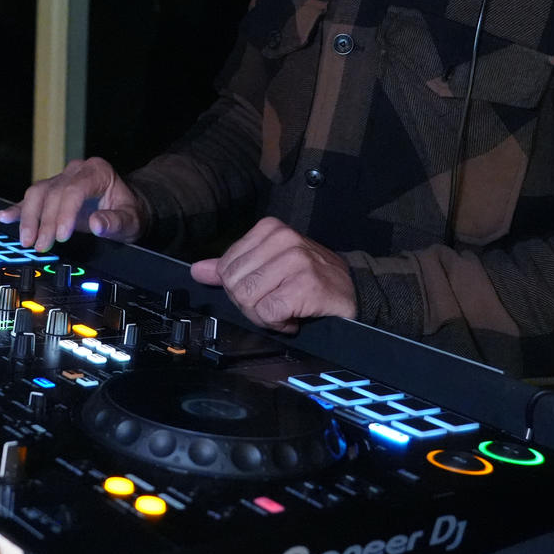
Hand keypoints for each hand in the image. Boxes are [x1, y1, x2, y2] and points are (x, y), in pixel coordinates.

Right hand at [0, 157, 148, 251]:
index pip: (74, 189)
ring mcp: (62, 178)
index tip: (62, 236)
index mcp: (97, 171)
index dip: (64, 213)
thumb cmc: (129, 211)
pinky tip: (4, 217)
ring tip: (27, 241)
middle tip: (42, 246)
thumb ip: (115, 222)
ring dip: (29, 218)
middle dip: (45, 222)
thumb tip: (97, 224)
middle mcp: (76, 170)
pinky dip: (17, 209)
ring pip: (37, 193)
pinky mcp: (52, 191)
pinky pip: (32, 198)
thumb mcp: (130, 219)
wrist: (126, 205)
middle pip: (52, 193)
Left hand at [189, 217, 356, 334]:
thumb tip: (198, 271)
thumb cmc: (311, 278)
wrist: (354, 290)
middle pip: (234, 285)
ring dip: (264, 316)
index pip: (226, 267)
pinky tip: (293, 318)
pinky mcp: (305, 285)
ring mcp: (295, 261)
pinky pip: (268, 313)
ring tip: (284, 310)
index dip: (240, 288)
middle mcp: (283, 240)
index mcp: (269, 229)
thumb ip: (233, 266)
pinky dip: (278, 324)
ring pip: (248, 299)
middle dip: (250, 305)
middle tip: (274, 304)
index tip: (264, 291)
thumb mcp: (270, 264)